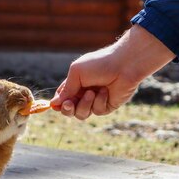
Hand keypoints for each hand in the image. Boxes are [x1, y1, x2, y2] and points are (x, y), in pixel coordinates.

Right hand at [50, 25, 172, 119]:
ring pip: (81, 114)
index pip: (62, 97)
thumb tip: (54, 103)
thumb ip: (66, 89)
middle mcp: (83, 93)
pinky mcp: (106, 106)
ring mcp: (95, 101)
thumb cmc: (99, 64)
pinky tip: (105, 91)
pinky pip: (96, 111)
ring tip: (92, 92)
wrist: (124, 65)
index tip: (54, 105)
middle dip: (67, 109)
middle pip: (69, 110)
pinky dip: (99, 101)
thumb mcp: (77, 73)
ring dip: (84, 104)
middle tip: (69, 104)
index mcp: (75, 83)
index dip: (58, 103)